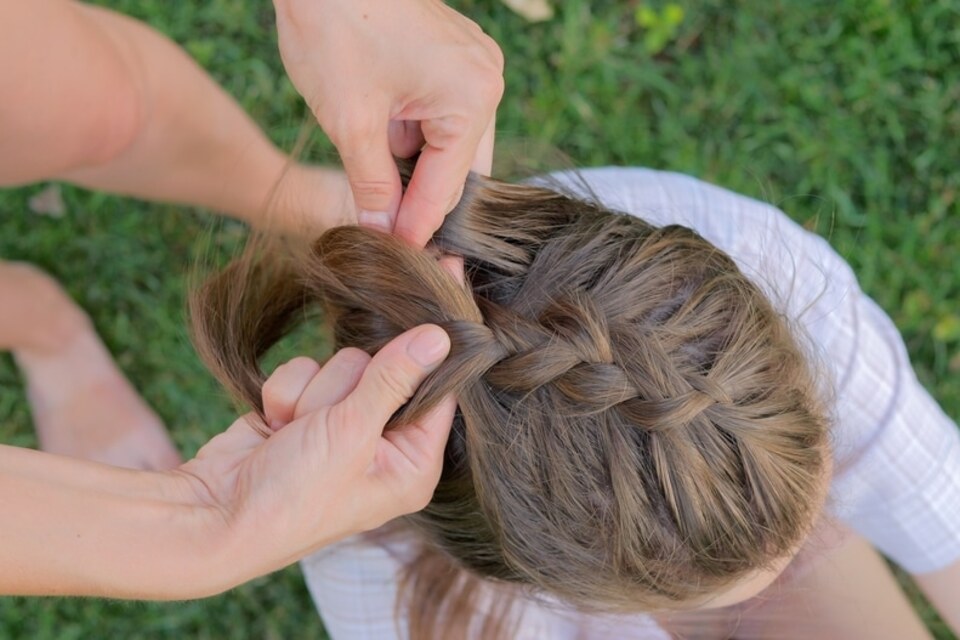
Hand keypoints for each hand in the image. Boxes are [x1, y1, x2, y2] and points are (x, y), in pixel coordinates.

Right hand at [174, 324, 454, 583]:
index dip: (432, 354)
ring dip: (312, 393)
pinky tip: (274, 426)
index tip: (430, 308)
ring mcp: (341, 427)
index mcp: (412, 464)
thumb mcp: (351, 434)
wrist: (212, 515)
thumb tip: (441, 338)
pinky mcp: (304, 412)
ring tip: (295, 431)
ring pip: (343, 364)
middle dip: (348, 387)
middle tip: (327, 423)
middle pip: (388, 369)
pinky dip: (285, 394)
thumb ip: (395, 379)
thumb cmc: (293, 496)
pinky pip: (306, 370)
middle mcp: (383, 446)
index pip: (440, 392)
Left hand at [273, 0, 503, 245]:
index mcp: (473, 96)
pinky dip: (413, 142)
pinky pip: (440, 117)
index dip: (418, 227)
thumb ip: (370, 184)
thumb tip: (382, 232)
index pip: (448, 186)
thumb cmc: (333, 24)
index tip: (400, 261)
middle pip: (459, 170)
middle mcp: (485, 81)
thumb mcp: (350, 119)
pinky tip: (386, 161)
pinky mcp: (451, 58)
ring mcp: (472, 66)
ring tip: (384, 207)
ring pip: (450, 147)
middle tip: (396, 244)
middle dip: (422, 204)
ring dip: (416, 174)